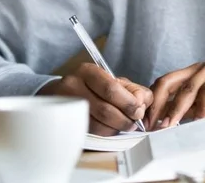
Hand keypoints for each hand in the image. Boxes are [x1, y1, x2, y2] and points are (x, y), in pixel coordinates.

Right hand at [37, 63, 151, 135]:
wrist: (61, 93)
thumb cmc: (93, 87)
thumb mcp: (113, 81)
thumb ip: (133, 90)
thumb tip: (143, 102)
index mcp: (88, 71)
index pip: (111, 89)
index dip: (128, 103)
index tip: (139, 111)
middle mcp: (74, 86)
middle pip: (105, 109)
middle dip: (125, 119)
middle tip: (134, 122)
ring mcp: (67, 105)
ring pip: (98, 124)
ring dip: (116, 128)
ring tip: (125, 125)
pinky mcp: (66, 121)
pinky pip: (90, 132)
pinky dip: (106, 133)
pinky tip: (112, 128)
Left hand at [147, 60, 204, 129]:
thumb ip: (193, 109)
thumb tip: (170, 122)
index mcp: (193, 73)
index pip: (164, 84)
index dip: (153, 102)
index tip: (146, 122)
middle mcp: (199, 68)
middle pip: (168, 81)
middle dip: (156, 103)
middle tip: (151, 124)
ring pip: (187, 88)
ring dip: (176, 108)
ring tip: (169, 125)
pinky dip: (202, 106)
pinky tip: (199, 120)